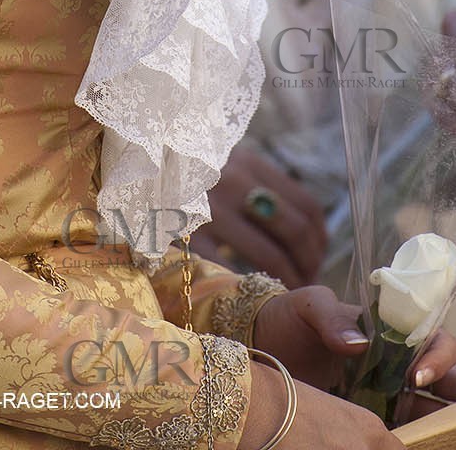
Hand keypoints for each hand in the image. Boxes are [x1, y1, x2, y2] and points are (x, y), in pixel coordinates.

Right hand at [189, 144, 326, 286]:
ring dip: (287, 280)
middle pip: (294, 229)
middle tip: (306, 282)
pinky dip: (250, 286)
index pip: (305, 205)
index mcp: (247, 162)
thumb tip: (308, 229)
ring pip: (270, 255)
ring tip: (285, 292)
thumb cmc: (190, 176)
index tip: (316, 258)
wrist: (136, 169)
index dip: (319, 239)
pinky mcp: (186, 238)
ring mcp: (208, 209)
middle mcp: (231, 181)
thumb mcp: (226, 165)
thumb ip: (259, 185)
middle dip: (308, 262)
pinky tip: (252, 293)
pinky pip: (231, 272)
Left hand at [251, 293, 455, 446]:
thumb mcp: (306, 307)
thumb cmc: (289, 320)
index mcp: (390, 333)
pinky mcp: (377, 424)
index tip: (421, 374)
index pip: (432, 341)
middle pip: (454, 382)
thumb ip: (330, 317)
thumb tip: (358, 341)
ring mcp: (392, 400)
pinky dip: (445, 443)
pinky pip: (417, 437)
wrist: (261, 347)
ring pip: (445, 414)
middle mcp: (400, 368)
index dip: (437, 357)